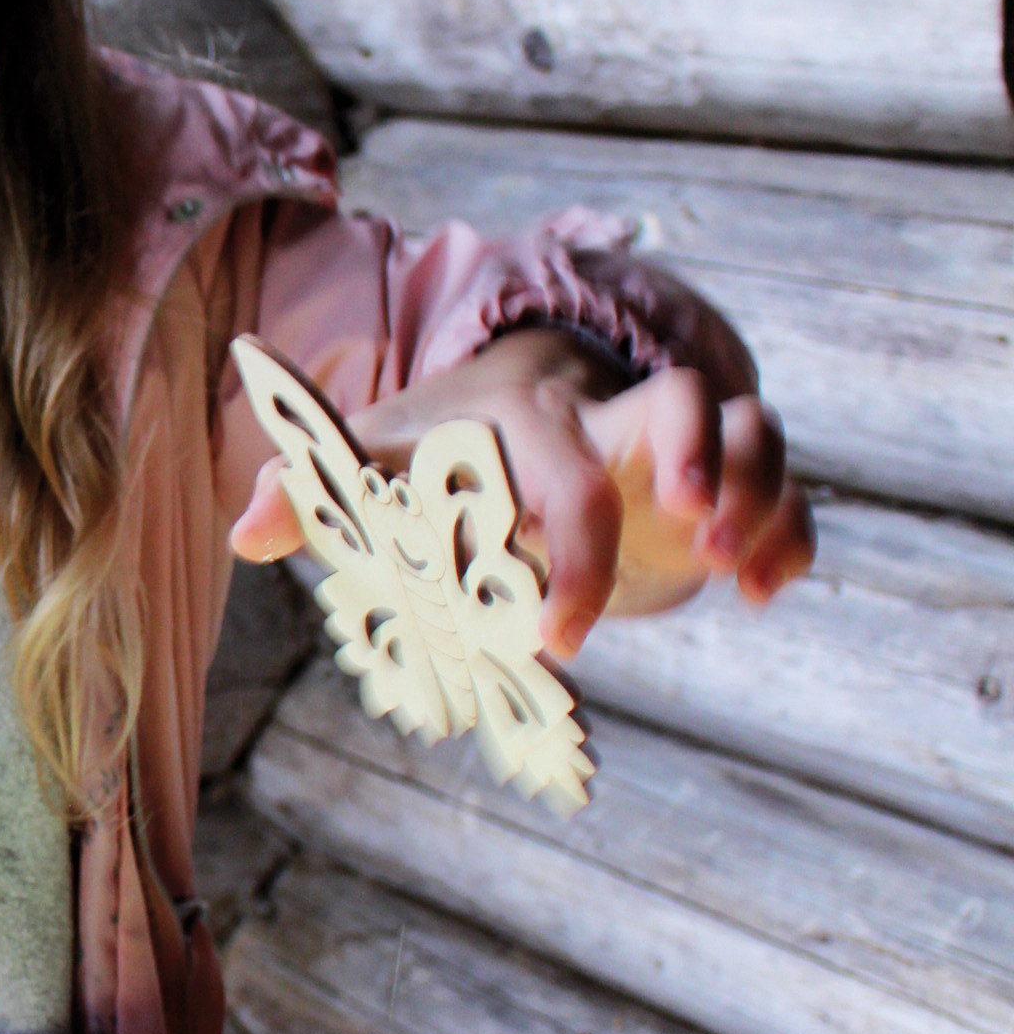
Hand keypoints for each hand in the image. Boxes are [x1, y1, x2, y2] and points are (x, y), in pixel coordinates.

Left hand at [233, 331, 811, 657]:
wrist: (515, 397)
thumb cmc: (440, 443)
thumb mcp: (376, 459)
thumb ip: (314, 492)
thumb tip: (243, 536)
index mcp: (528, 415)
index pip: (565, 464)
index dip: (570, 547)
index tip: (556, 636)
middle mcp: (612, 414)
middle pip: (681, 403)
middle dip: (701, 468)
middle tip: (679, 554)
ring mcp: (674, 441)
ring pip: (752, 426)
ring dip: (761, 495)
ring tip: (742, 578)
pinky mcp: (716, 475)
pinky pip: (781, 484)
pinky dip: (789, 532)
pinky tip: (767, 587)